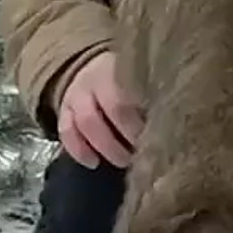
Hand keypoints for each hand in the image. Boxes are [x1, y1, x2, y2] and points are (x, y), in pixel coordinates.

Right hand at [57, 51, 143, 168]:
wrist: (96, 68)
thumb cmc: (130, 80)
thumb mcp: (142, 81)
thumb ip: (151, 100)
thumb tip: (168, 130)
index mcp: (117, 71)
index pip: (123, 102)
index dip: (136, 125)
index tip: (154, 140)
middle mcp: (92, 82)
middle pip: (104, 113)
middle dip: (122, 140)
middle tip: (141, 155)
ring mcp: (75, 96)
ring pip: (84, 124)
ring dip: (104, 147)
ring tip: (124, 162)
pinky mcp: (64, 111)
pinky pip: (66, 132)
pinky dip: (78, 151)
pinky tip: (94, 163)